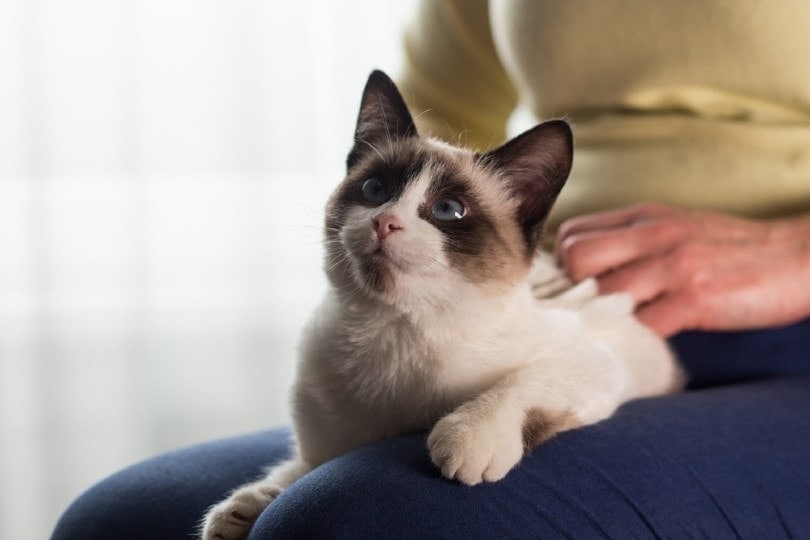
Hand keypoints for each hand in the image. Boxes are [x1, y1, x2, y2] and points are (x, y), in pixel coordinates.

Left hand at [555, 203, 809, 336]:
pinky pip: (643, 326)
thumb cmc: (730, 248)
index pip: (571, 233)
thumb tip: (582, 268)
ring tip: (609, 332)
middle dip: (571, 290)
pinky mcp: (696, 298)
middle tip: (586, 314)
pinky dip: (634, 341)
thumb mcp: (674, 227)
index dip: (560, 265)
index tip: (571, 289)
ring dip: (600, 319)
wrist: (798, 256)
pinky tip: (641, 346)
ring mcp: (674, 266)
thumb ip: (630, 241)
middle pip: (575, 257)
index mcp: (643, 217)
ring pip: (604, 292)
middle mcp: (653, 235)